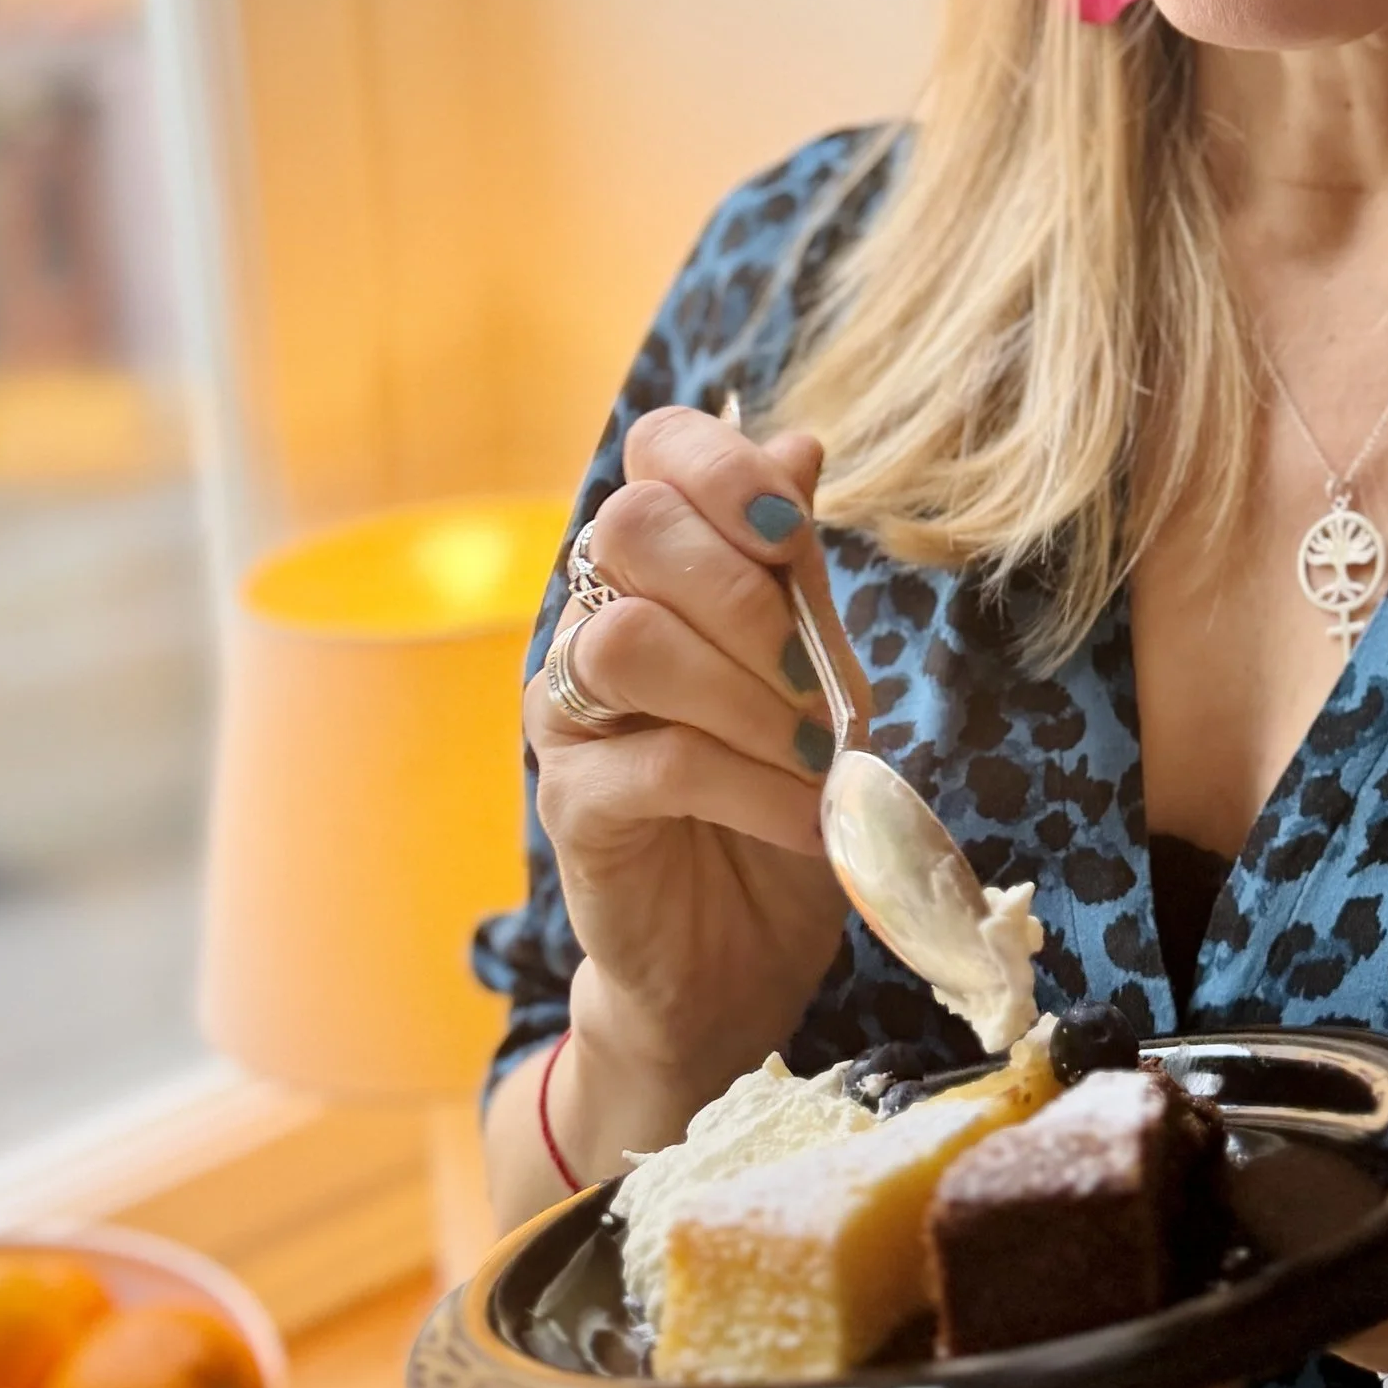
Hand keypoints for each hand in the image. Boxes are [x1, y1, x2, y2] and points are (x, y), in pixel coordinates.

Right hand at [526, 408, 852, 1131]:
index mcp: (659, 566)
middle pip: (627, 528)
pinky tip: (806, 816)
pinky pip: (654, 761)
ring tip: (815, 760)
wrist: (744, 946)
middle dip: (743, 595)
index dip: (721, 468)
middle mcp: (595, 618)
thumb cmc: (781, 790)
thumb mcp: (817, 669)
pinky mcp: (572, 802)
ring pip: (628, 641)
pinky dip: (753, 785)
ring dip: (748, 699)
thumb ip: (795, 568)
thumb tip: (800, 441)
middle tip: (813, 680)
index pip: (655, 451)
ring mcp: (570, 710)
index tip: (788, 537)